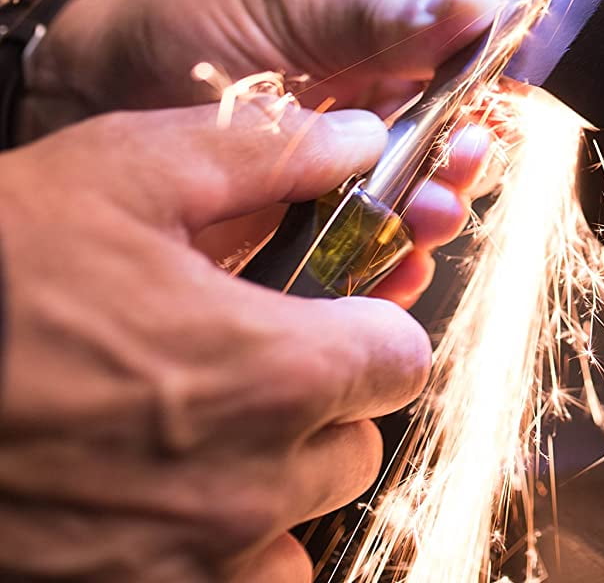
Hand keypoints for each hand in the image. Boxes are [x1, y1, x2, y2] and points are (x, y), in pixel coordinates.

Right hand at [0, 103, 430, 581]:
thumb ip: (267, 152)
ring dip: (273, 485)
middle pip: (356, 445)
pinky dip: (217, 551)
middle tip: (248, 363)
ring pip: (299, 527)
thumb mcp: (125, 172)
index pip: (403, 359)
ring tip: (199, 432)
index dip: (370, 327)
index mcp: (277, 370)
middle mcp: (252, 482)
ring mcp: (193, 559)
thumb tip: (359, 138)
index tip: (331, 314)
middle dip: (322, 402)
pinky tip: (162, 496)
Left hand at [21, 0, 504, 304]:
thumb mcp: (290, 12)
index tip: (501, 104)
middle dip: (463, 167)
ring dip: (433, 222)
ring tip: (427, 216)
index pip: (461, 88)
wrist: (73, 88)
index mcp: (377, 68)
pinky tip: (394, 273)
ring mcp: (330, 195)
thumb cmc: (178, 30)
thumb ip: (384, 20)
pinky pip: (356, 272)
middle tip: (456, 163)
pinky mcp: (293, 250)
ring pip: (411, 221)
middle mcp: (364, 135)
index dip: (490, 99)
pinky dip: (385, 280)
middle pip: (446, 162)